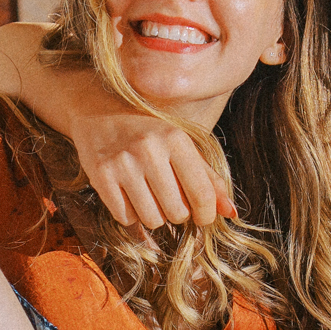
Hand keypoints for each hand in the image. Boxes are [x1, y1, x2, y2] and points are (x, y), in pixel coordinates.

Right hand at [74, 113, 233, 228]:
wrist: (98, 110)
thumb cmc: (149, 133)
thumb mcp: (181, 146)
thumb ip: (208, 178)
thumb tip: (231, 212)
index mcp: (176, 139)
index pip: (202, 194)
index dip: (206, 214)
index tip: (202, 217)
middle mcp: (149, 149)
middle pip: (177, 213)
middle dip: (177, 214)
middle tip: (170, 200)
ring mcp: (122, 163)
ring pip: (151, 219)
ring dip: (154, 216)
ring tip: (149, 197)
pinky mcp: (100, 175)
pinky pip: (126, 218)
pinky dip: (131, 215)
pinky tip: (129, 196)